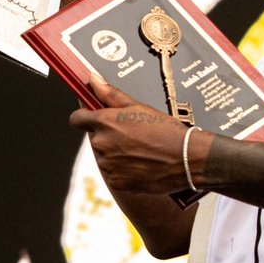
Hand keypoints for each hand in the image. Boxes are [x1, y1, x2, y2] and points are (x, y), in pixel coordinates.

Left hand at [69, 76, 204, 193]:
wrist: (186, 159)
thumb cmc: (165, 130)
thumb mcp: (138, 106)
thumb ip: (110, 94)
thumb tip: (92, 80)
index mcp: (104, 123)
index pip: (77, 119)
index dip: (85, 117)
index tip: (93, 117)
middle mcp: (102, 144)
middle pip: (95, 138)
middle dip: (109, 135)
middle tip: (132, 134)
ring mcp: (108, 165)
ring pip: (105, 157)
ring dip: (116, 154)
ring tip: (140, 150)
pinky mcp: (117, 182)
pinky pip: (114, 174)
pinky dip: (124, 171)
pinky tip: (142, 164)